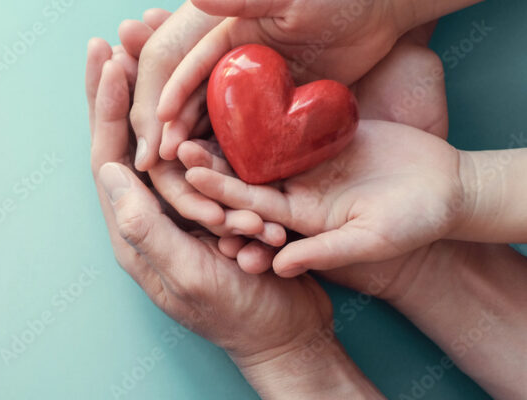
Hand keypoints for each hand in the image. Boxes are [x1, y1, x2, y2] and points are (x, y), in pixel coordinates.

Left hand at [86, 29, 381, 398]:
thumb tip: (108, 175)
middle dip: (120, 88)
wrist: (285, 336)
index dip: (107, 106)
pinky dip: (191, 116)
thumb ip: (147, 231)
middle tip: (120, 36)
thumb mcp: (190, 277)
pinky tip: (193, 84)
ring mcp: (179, 207)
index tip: (109, 57)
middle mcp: (149, 214)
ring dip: (153, 93)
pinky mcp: (210, 204)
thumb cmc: (239, 317)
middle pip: (126, 138)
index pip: (108, 156)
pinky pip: (194, 152)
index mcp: (134, 231)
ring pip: (159, 138)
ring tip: (148, 49)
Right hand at [134, 0, 406, 170]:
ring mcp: (253, 95)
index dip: (170, 93)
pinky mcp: (277, 115)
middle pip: (192, 104)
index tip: (158, 120)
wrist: (380, 11)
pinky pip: (251, 143)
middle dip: (175, 130)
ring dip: (200, 153)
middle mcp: (231, 68)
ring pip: (216, 128)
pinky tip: (229, 186)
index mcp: (224, 37)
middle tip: (161, 160)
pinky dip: (237, 162)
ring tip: (190, 176)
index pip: (186, 67)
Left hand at [187, 119, 464, 276]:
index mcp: (296, 221)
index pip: (248, 207)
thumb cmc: (414, 224)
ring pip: (260, 147)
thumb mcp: (370, 241)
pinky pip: (288, 123)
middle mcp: (294, 193)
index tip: (189, 175)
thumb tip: (281, 268)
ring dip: (231, 136)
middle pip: (245, 175)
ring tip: (199, 117)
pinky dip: (266, 112)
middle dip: (212, 162)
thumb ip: (324, 252)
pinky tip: (241, 96)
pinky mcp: (321, 138)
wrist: (447, 191)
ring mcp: (306, 164)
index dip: (219, 192)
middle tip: (178, 144)